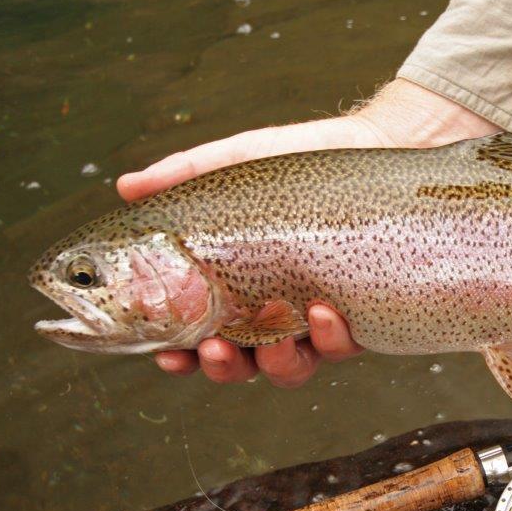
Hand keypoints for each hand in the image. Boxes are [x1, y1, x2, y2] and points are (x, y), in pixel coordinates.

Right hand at [118, 79, 498, 385]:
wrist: (384, 143)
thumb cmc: (305, 160)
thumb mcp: (239, 163)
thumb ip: (185, 176)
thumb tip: (127, 185)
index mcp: (239, 288)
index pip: (201, 334)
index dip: (181, 356)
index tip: (167, 355)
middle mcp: (278, 311)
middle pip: (243, 364)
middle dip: (224, 368)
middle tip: (216, 351)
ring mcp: (321, 316)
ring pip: (294, 366)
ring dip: (278, 363)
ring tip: (275, 339)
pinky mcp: (366, 312)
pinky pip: (346, 345)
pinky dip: (332, 337)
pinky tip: (325, 313)